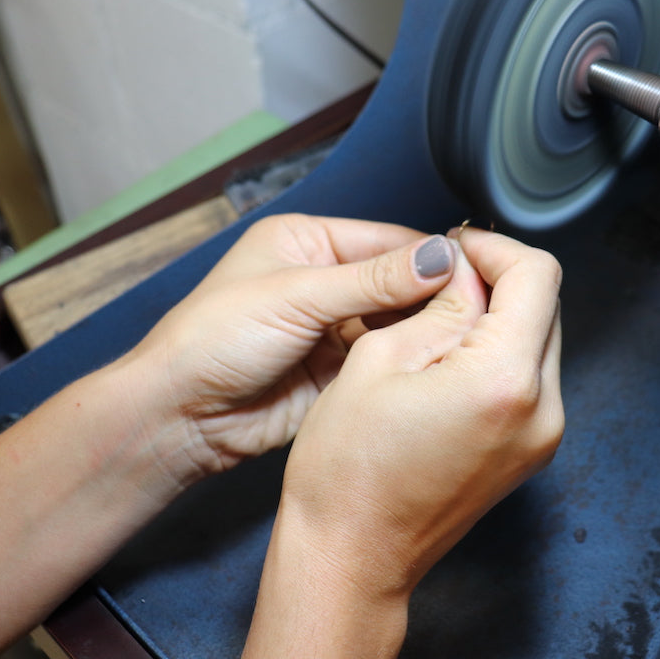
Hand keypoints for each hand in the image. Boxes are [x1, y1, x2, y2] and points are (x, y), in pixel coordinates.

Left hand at [121, 213, 458, 478]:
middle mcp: (325, 281)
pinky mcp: (338, 374)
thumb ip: (373, 279)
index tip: (478, 275)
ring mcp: (333, 329)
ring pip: (399, 326)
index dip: (432, 259)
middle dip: (433, 299)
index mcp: (308, 242)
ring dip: (425, 334)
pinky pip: (386, 363)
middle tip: (480, 313)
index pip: (388, 241)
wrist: (179, 418)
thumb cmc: (211, 341)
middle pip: (400, 284)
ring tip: (466, 342)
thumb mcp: (296, 297)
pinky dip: (409, 366)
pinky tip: (437, 369)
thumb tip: (439, 256)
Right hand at [243, 228, 562, 656]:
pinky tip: (449, 361)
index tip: (455, 249)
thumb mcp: (378, 360)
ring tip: (438, 321)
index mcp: (504, 381)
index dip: (493, 248)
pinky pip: (529, 380)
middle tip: (442, 279)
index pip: (537, 275)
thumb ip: (438, 306)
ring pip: (540, 340)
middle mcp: (540, 411)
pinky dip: (499, 355)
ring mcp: (541, 438)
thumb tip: (466, 272)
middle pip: (546, 305)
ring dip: (499, 316)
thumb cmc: (348, 472)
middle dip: (498, 279)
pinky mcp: (529, 455)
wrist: (351, 559)